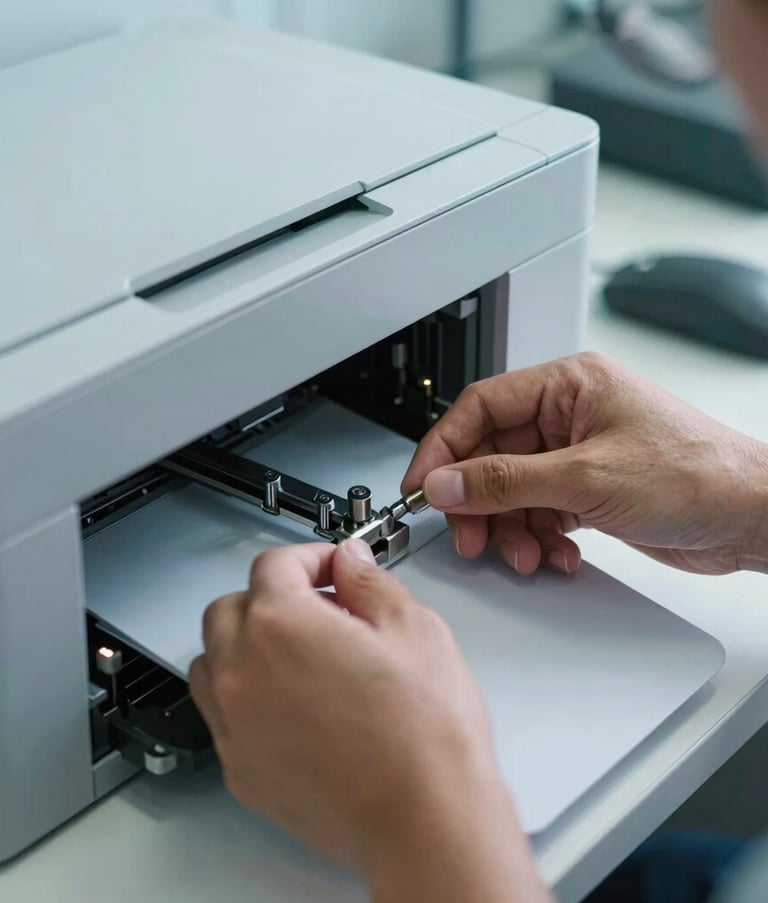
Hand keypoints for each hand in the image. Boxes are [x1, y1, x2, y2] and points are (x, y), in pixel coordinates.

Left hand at [189, 541, 548, 902]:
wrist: (425, 821)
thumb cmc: (426, 735)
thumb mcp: (414, 630)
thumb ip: (370, 583)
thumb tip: (349, 564)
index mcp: (282, 625)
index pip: (273, 565)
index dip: (310, 558)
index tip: (332, 569)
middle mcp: (244, 672)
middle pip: (230, 608)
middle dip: (270, 597)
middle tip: (318, 607)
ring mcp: (235, 726)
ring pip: (212, 661)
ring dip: (245, 644)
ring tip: (298, 654)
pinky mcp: (240, 770)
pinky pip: (222, 715)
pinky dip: (244, 696)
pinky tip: (292, 704)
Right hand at [403, 352, 767, 575]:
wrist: (752, 518)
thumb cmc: (697, 474)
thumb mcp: (586, 477)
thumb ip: (506, 481)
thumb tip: (446, 483)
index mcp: (567, 385)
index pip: (480, 407)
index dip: (443, 448)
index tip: (423, 486)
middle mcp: (569, 415)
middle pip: (492, 455)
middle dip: (480, 501)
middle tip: (470, 535)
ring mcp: (578, 455)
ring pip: (513, 491)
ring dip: (513, 529)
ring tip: (527, 554)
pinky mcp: (589, 490)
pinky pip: (540, 512)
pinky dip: (541, 538)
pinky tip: (559, 554)